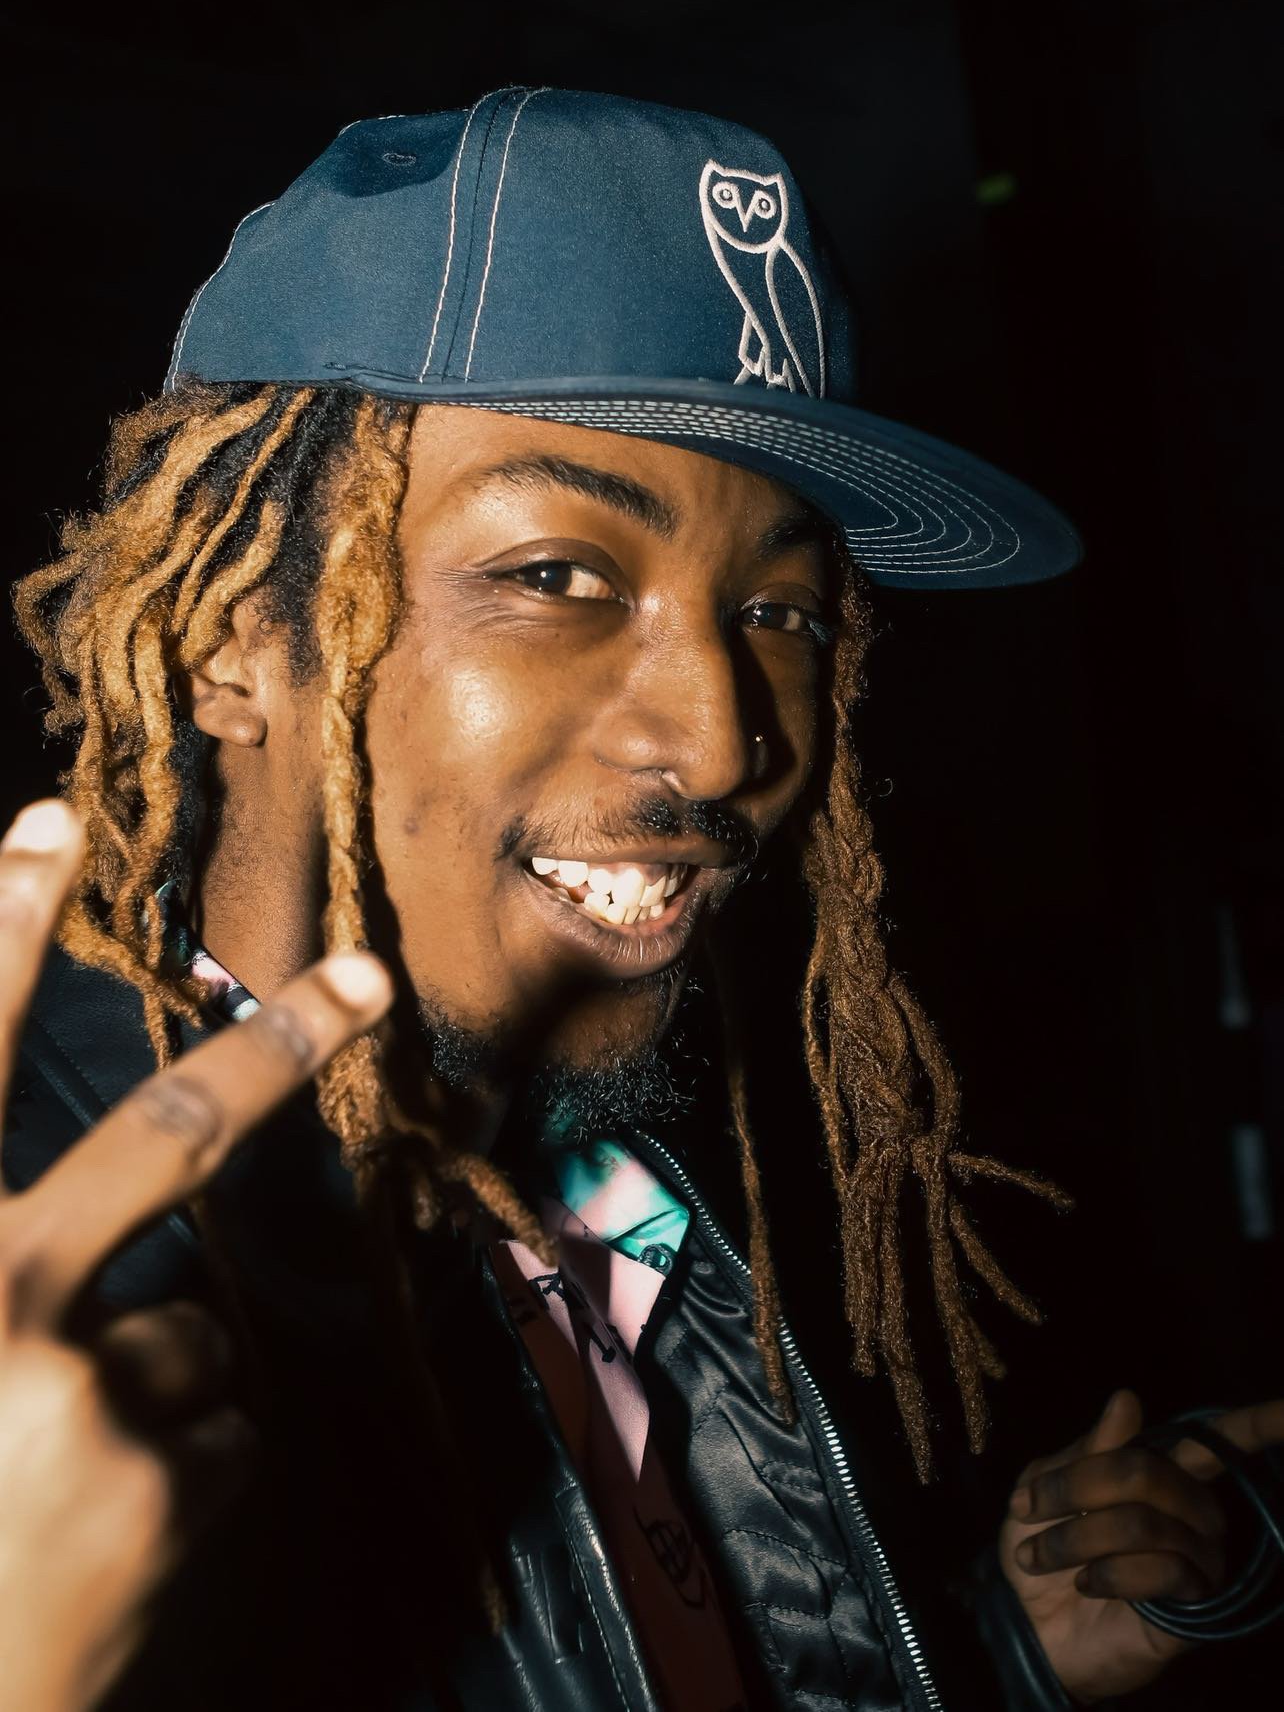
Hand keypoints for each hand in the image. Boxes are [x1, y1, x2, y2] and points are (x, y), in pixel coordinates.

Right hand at [0, 798, 391, 1711]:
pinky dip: (180, 1466)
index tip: (54, 819)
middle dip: (276, 1045)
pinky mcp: (170, 1489)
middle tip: (366, 975)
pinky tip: (108, 1541)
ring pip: (194, 1328)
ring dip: (151, 1382)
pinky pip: (221, 1429)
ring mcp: (92, 1397)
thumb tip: (90, 1223)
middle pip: (167, 1133)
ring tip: (61, 1486)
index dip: (1, 931)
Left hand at [1000, 1385, 1283, 1701]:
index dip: (1257, 1422)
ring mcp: (1200, 1559)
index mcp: (1164, 1473)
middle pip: (1147, 1471)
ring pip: (1144, 1522)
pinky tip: (1087, 1584)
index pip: (1217, 1441)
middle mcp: (1194, 1511)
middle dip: (1074, 1488)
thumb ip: (1085, 1451)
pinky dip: (1110, 1573)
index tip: (1281, 1411)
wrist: (1032, 1631)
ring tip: (1041, 1556)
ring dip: (1077, 1536)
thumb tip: (1128, 1398)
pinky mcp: (1194, 1606)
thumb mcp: (1043, 1490)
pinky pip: (1163, 1571)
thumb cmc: (1043, 1550)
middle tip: (1027, 1510)